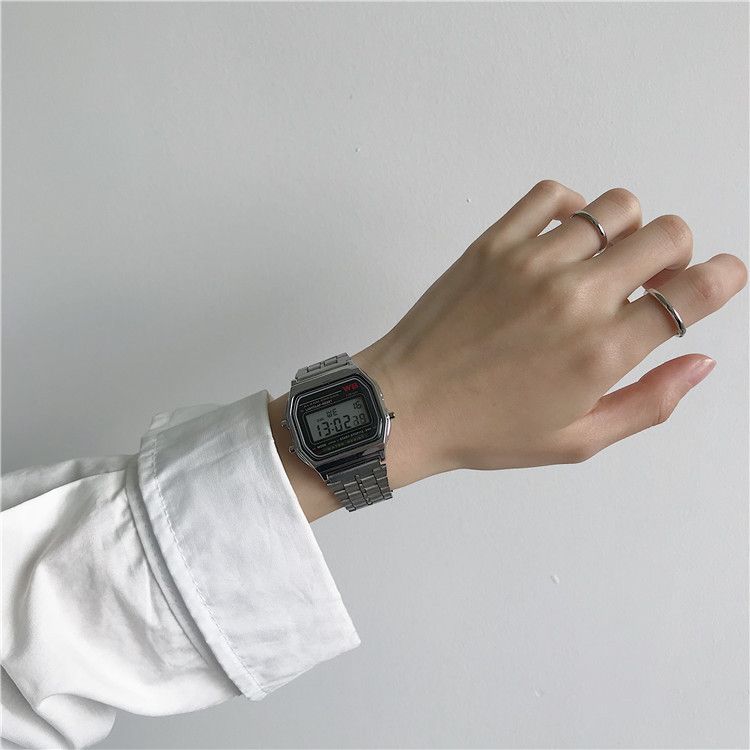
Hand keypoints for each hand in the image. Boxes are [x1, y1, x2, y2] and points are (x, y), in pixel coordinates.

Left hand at [353, 180, 746, 488]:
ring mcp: (533, 263)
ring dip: (626, 231)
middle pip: (668, 235)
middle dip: (677, 254)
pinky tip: (564, 240)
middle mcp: (575, 298)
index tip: (721, 277)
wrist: (406, 404)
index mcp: (602, 352)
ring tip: (602, 262)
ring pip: (616, 206)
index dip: (724, 278)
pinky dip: (573, 208)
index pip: (695, 293)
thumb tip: (699, 362)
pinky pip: (553, 195)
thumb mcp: (577, 440)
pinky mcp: (494, 244)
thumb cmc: (486, 430)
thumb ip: (648, 403)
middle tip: (652, 279)